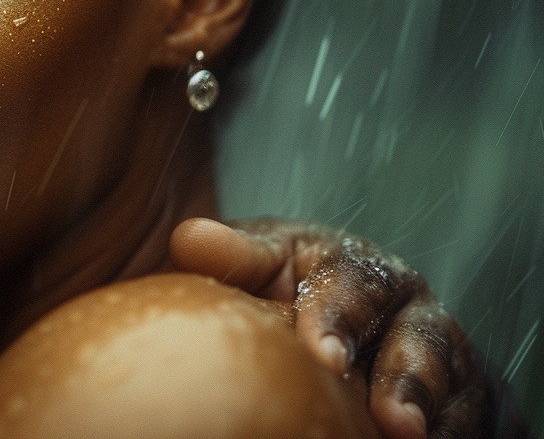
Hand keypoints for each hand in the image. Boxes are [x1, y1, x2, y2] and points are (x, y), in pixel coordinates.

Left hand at [170, 217, 485, 438]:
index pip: (355, 281)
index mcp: (355, 267)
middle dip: (407, 377)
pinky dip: (451, 433)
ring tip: (407, 437)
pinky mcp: (462, 404)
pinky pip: (466, 422)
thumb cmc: (290, 292)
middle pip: (422, 338)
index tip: (322, 353)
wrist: (345, 333)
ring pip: (453, 386)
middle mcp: (409, 307)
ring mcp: (443, 357)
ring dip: (432, 413)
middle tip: (389, 416)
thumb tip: (192, 240)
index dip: (340, 316)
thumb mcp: (262, 267)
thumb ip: (236, 257)